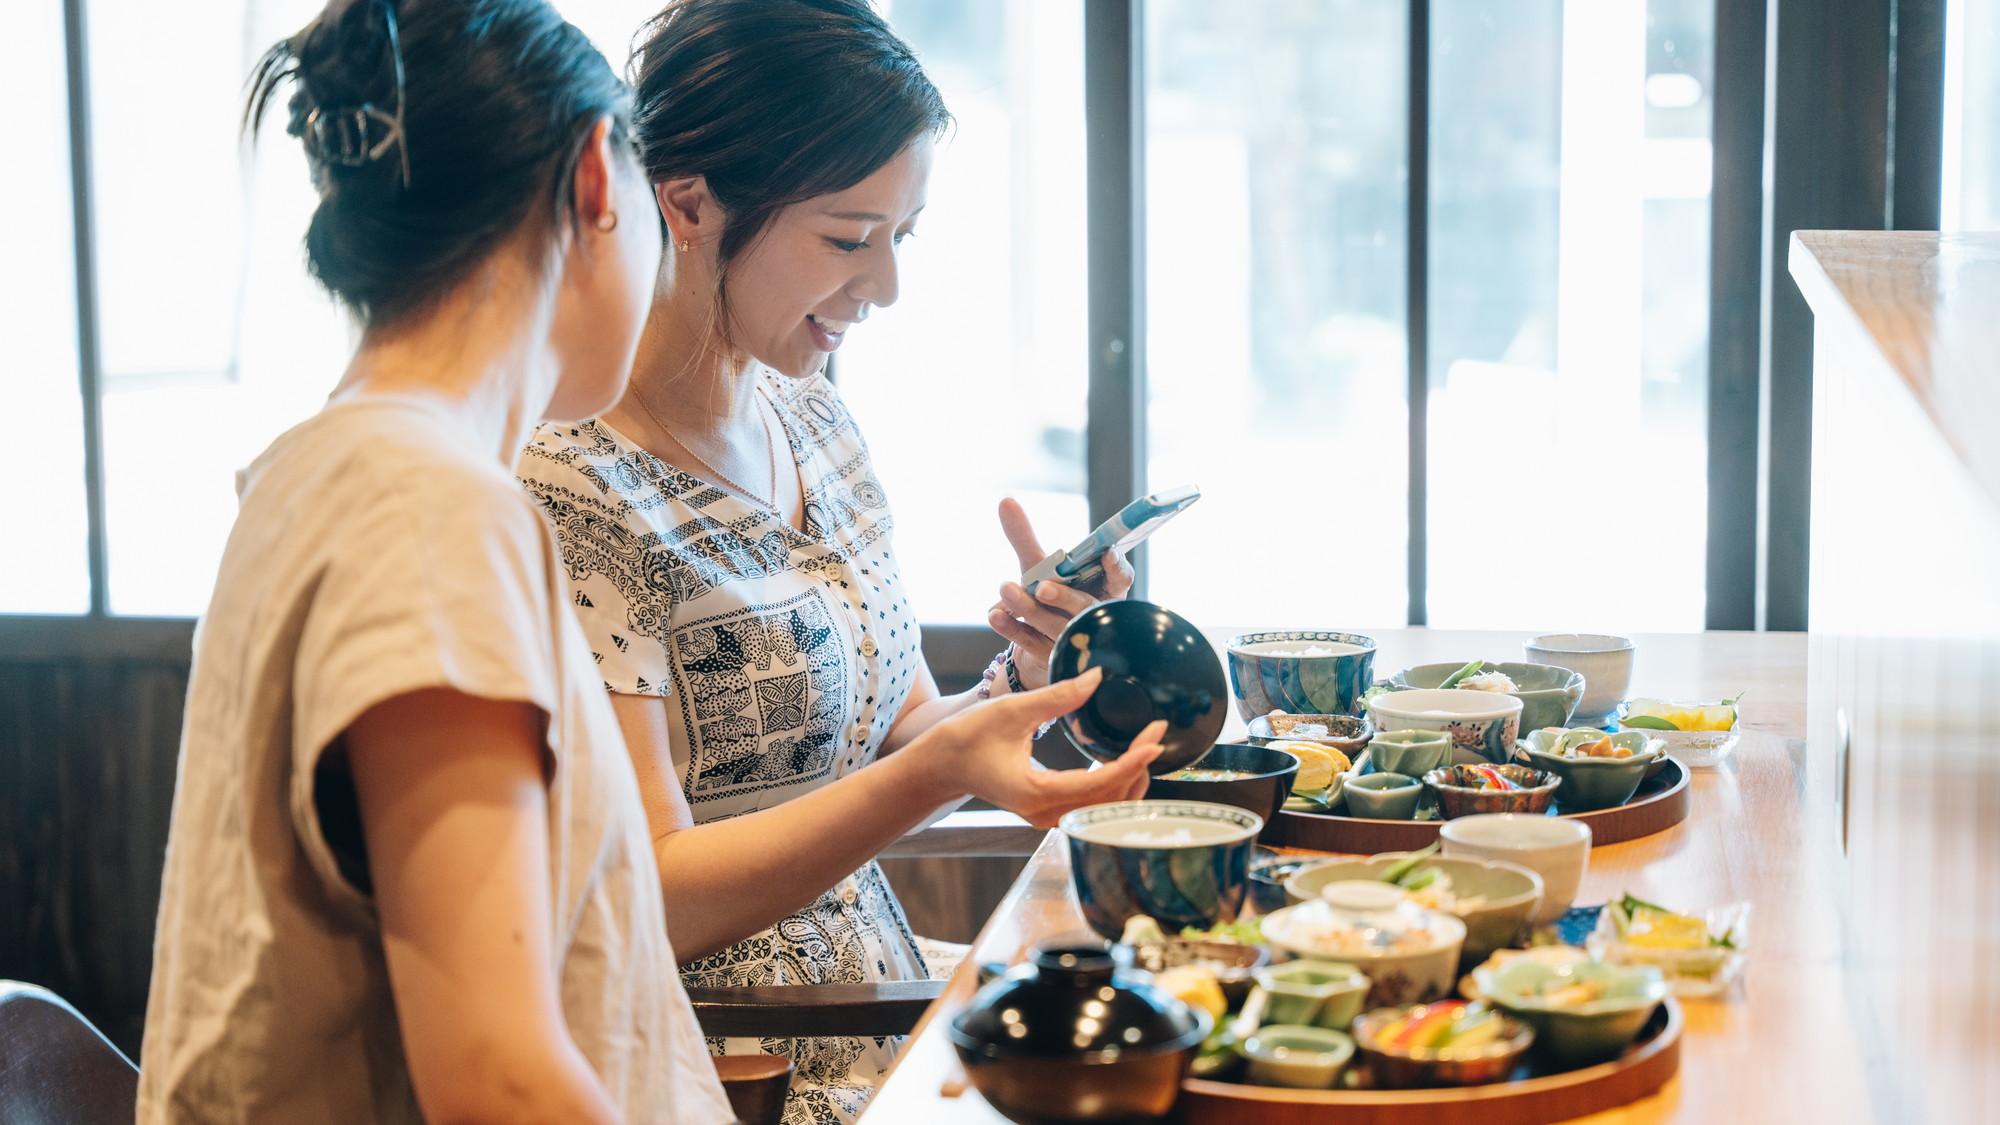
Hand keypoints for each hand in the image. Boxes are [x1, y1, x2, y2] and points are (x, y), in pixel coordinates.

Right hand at [925, 668, 1163, 827]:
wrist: (940, 765)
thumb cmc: (967, 738)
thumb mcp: (1013, 710)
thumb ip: (1058, 697)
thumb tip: (1097, 677)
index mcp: (1037, 794)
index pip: (1100, 785)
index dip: (1132, 762)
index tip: (1154, 738)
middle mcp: (1045, 814)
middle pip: (1109, 803)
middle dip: (1138, 769)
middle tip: (1156, 733)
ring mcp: (1047, 816)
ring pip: (1104, 808)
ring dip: (1130, 779)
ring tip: (1147, 745)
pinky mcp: (1048, 810)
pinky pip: (1092, 805)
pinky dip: (1113, 784)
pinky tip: (1125, 761)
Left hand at [989, 497, 1135, 689]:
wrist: (1039, 644)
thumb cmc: (1048, 596)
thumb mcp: (1038, 566)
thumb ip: (1025, 537)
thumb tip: (1004, 500)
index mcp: (1103, 590)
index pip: (1119, 579)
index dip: (1116, 568)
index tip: (1108, 553)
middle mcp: (1090, 615)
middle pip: (1082, 607)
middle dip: (1063, 596)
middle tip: (1042, 587)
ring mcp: (1072, 639)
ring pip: (1054, 625)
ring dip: (1030, 609)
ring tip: (1006, 590)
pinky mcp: (1049, 657)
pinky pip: (1030, 642)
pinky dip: (1012, 628)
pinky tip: (993, 614)